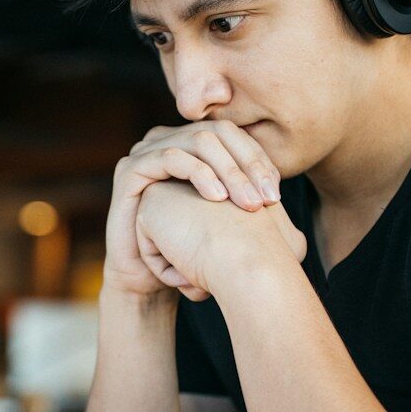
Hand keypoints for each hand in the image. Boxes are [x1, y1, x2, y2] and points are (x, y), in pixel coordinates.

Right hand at [103, 120, 284, 298]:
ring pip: (199, 141)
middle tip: (266, 200)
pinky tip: (217, 198)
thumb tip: (280, 188)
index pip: (233, 136)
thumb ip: (245, 195)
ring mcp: (146, 151)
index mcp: (190, 146)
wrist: (148, 278)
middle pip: (218, 133)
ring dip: (229, 171)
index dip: (258, 160)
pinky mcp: (130, 168)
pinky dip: (199, 174)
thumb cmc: (188, 249)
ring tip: (247, 203)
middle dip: (248, 165)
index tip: (276, 195)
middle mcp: (168, 141)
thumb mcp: (224, 219)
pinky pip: (171, 157)